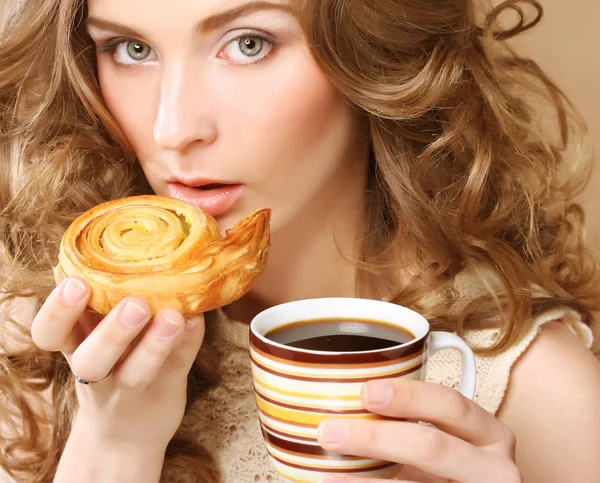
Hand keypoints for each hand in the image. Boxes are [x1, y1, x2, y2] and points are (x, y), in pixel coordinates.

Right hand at [31, 276, 204, 449]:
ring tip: (173, 317)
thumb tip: (128, 247)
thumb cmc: (111, 365)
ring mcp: (128, 390)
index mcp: (75, 347)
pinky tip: (197, 320)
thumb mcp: (95, 337)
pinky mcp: (163, 395)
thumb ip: (105, 301)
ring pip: (134, 374)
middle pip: (91, 359)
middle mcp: (96, 372)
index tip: (76, 283)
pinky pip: (176, 370)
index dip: (57, 311)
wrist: (126, 434)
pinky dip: (187, 344)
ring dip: (154, 345)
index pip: (49, 333)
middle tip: (134, 304)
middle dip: (111, 332)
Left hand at [317, 379, 519, 482]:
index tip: (365, 392)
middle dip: (376, 437)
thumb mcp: (449, 442)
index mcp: (490, 434)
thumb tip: (348, 400)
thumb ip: (415, 422)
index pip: (451, 405)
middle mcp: (493, 467)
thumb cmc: (453, 470)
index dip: (408, 396)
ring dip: (366, 480)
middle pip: (432, 447)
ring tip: (330, 470)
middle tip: (331, 431)